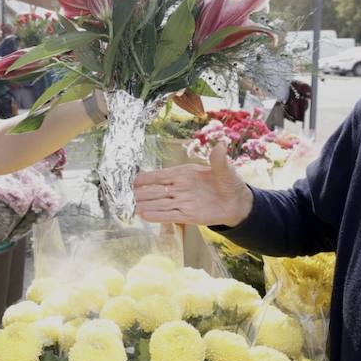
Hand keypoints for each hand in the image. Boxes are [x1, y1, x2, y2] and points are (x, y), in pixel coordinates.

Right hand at [134, 142, 253, 226]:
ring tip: (130, 207)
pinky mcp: (188, 216)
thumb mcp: (226, 170)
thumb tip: (221, 144)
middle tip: (123, 195)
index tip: (132, 180)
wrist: (238, 203)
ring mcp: (183, 202)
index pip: (161, 175)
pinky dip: (157, 216)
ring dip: (145, 205)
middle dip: (140, 193)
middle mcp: (180, 188)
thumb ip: (219, 160)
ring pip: (160, 203)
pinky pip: (169, 215)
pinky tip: (144, 215)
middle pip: (156, 191)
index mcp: (184, 173)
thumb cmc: (230, 183)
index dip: (146, 178)